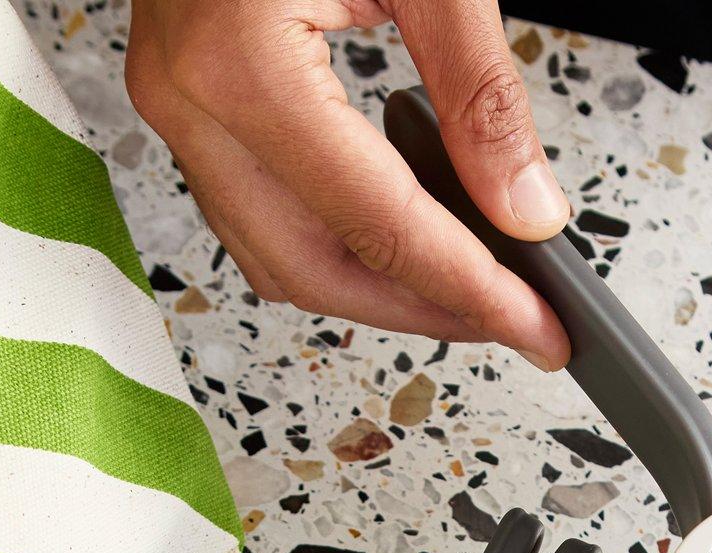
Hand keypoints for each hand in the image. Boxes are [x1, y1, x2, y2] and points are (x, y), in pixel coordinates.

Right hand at [126, 0, 570, 366]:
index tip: (539, 329)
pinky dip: (337, 236)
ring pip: (276, 255)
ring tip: (470, 288)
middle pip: (314, 270)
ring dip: (376, 286)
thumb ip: (481, 92)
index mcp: (240, 63)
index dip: (471, 292)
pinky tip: (408, 229)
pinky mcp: (184, 92)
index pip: (380, 226)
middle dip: (421, 312)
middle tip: (513, 325)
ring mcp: (173, 101)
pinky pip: (259, 205)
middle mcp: (188, 98)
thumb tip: (527, 209)